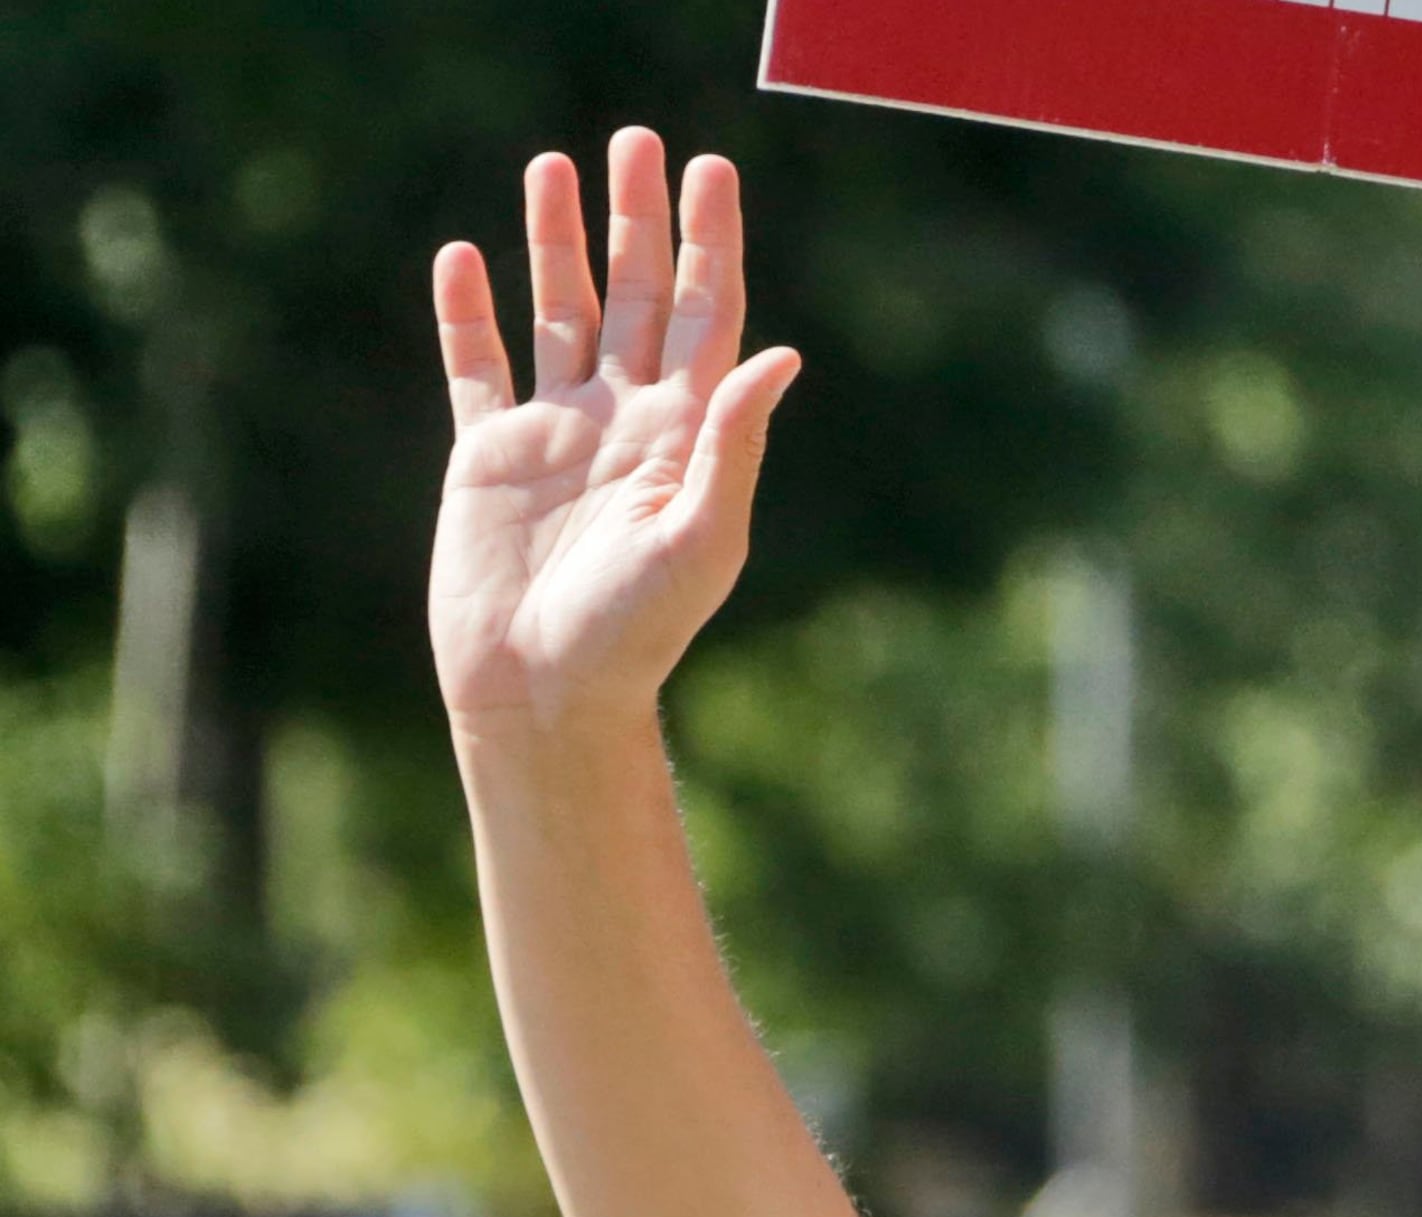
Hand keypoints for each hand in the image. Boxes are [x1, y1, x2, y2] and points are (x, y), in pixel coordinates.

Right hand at [430, 129, 801, 739]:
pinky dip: (468, 313)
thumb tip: (780, 355)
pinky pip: (477, 367)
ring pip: (559, 313)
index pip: (709, 316)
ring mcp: (556, 432)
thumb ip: (732, 444)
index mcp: (685, 435)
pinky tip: (464, 256)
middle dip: (637, 220)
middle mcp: (625, 420)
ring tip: (553, 166)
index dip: (711, 243)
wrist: (545, 693)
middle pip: (638, 295)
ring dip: (555, 243)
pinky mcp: (488, 455)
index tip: (712, 172)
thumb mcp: (700, 538)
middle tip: (637, 142)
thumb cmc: (634, 632)